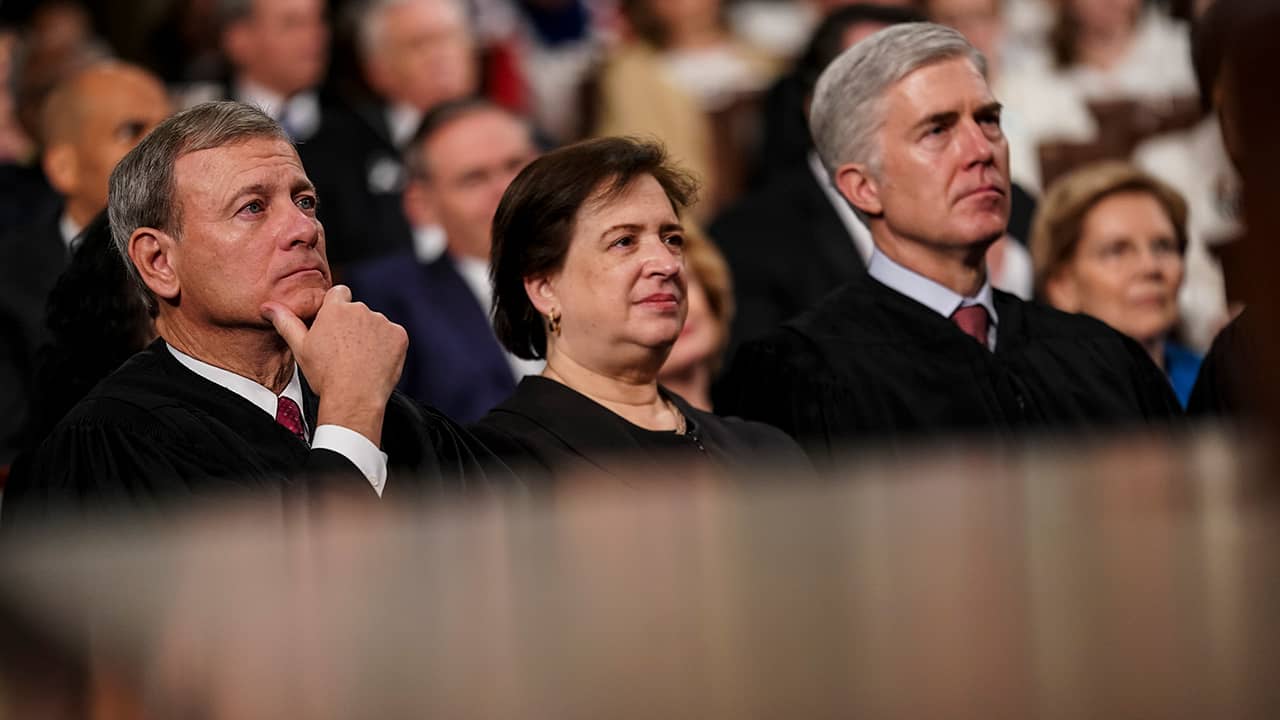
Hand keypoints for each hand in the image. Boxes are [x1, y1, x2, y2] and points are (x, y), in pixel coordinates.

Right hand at [262, 285, 407, 444]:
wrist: (354, 397)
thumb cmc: (325, 375)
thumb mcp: (300, 348)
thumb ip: (285, 322)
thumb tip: (268, 307)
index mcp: (335, 309)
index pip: (339, 293)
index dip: (337, 309)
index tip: (334, 326)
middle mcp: (360, 310)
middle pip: (357, 311)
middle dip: (353, 325)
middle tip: (345, 351)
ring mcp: (382, 322)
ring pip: (376, 324)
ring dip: (371, 336)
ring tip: (360, 360)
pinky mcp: (399, 335)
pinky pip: (393, 336)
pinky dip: (388, 346)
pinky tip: (376, 362)